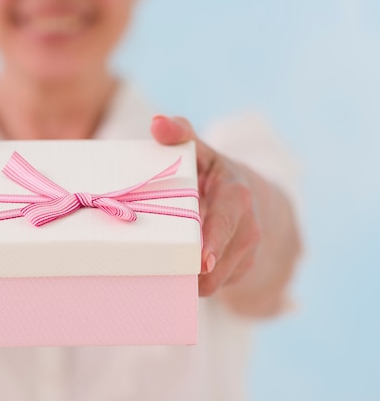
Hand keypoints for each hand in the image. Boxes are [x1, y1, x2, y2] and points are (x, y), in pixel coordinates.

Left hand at [151, 115, 261, 296]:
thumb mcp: (202, 152)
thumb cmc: (215, 174)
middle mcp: (248, 228)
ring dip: (186, 280)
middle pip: (216, 264)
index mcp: (236, 196)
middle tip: (157, 269)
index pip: (225, 223)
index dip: (213, 243)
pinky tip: (173, 272)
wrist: (254, 201)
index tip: (201, 262)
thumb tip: (157, 123)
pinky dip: (191, 284)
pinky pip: (211, 287)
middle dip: (189, 271)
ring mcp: (247, 255)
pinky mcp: (240, 273)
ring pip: (212, 282)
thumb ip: (181, 134)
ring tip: (159, 268)